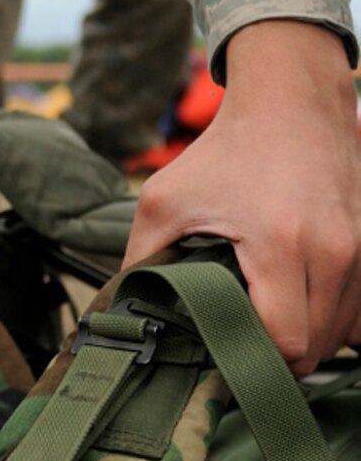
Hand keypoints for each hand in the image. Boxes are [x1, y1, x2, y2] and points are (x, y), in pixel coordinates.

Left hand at [125, 19, 360, 371]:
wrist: (291, 102)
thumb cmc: (227, 151)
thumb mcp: (166, 199)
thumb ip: (142, 259)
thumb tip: (123, 312)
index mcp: (281, 243)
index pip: (285, 344)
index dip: (253, 358)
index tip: (226, 349)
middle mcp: (333, 250)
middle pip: (315, 348)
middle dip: (276, 355)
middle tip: (243, 339)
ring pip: (342, 334)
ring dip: (308, 338)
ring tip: (269, 316)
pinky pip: (360, 314)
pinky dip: (334, 319)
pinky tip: (300, 302)